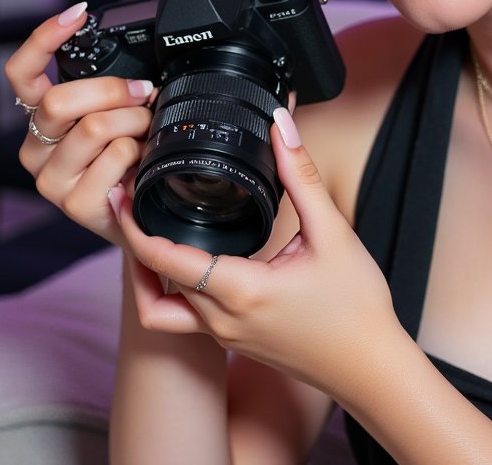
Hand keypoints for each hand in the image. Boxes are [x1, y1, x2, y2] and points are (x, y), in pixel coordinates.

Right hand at [4, 2, 155, 244]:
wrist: (142, 219)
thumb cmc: (131, 161)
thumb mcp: (122, 117)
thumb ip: (118, 91)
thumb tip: (143, 68)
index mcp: (43, 118)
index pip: (23, 73)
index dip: (44, 39)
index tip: (76, 13)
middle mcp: (37, 147)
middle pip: (61, 99)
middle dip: (115, 90)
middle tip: (147, 95)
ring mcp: (52, 178)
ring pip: (94, 127)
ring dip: (135, 123)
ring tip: (148, 134)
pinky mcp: (73, 204)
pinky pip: (114, 157)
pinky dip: (139, 153)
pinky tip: (142, 162)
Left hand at [111, 108, 398, 398]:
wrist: (370, 365)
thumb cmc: (356, 304)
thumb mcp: (333, 232)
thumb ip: (302, 176)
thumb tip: (281, 126)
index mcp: (242, 290)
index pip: (166, 260)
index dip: (136, 227)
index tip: (122, 194)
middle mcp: (223, 320)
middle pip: (154, 281)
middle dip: (136, 240)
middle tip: (131, 200)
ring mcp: (225, 336)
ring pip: (160, 308)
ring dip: (146, 273)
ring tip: (147, 232)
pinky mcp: (234, 342)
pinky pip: (183, 318)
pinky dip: (171, 290)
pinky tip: (188, 263)